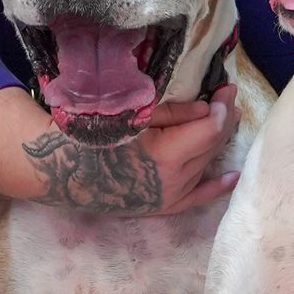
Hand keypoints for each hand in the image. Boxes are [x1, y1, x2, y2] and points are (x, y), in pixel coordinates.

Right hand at [0, 83, 238, 215]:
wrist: (60, 169)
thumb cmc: (91, 133)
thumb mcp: (133, 114)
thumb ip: (173, 113)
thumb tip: (207, 109)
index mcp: (166, 156)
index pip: (210, 128)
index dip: (221, 107)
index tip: (225, 88)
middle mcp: (174, 180)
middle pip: (212, 145)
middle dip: (222, 119)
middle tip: (227, 96)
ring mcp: (170, 197)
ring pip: (206, 164)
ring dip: (216, 141)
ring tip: (223, 119)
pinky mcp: (162, 206)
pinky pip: (197, 197)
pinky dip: (216, 186)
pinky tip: (233, 176)